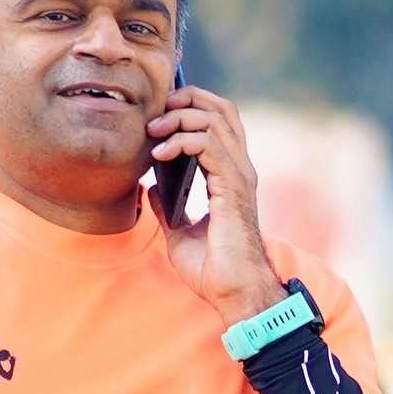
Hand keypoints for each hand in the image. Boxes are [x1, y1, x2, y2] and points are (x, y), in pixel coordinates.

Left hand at [145, 88, 285, 325]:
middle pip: (221, 109)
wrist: (233, 293)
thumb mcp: (180, 235)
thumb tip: (152, 189)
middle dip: (187, 99)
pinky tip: (160, 155)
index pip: (220, 122)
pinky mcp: (232, 187)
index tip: (161, 117)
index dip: (192, 107)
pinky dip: (181, 141)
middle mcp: (240, 169)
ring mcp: (239, 176)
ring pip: (214, 120)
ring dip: (178, 119)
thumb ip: (168, 208)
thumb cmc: (214, 272)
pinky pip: (207, 145)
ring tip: (153, 134)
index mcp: (231, 177)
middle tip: (156, 115)